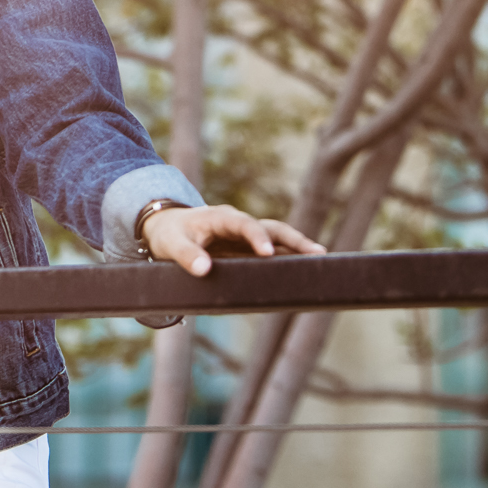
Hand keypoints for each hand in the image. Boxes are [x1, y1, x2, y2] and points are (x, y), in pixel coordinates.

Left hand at [142, 205, 323, 276]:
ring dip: (297, 248)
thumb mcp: (172, 244)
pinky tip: (303, 270)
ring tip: (320, 260)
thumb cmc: (169, 235)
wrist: (167, 227)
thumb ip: (186, 256)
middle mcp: (239, 223)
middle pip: (272, 228)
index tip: (267, 253)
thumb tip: (204, 270)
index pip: (244, 224)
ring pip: (277, 238)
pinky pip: (272, 251)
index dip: (257, 237)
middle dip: (294, 240)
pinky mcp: (247, 248)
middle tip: (316, 253)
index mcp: (221, 217)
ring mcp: (246, 235)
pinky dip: (288, 258)